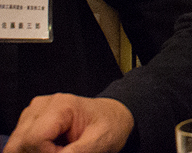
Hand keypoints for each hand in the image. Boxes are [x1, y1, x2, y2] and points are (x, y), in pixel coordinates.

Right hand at [3, 93, 134, 152]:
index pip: (34, 140)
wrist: (114, 117)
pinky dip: (33, 151)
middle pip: (19, 144)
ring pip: (16, 146)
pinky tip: (52, 149)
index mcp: (61, 106)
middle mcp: (42, 106)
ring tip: (59, 150)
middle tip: (62, 152)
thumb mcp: (101, 142)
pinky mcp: (31, 121)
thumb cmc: (110, 126)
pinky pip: (20, 144)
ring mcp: (33, 112)